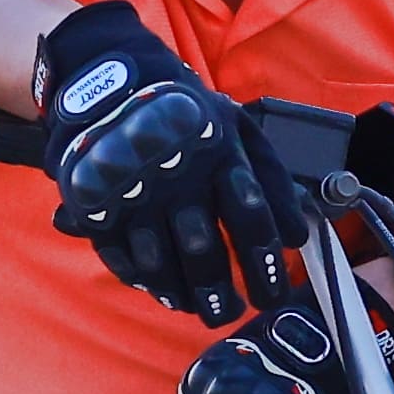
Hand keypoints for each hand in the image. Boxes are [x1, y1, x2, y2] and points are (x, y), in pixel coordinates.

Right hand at [34, 0, 276, 312]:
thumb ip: (272, 179)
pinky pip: (121, 256)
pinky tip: (160, 289)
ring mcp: (133, 191)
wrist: (110, 79)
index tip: (273, 297)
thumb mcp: (238, 128)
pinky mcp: (97, 203)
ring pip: (160, 262)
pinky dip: (142, 280)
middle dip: (221, 295)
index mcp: (218, 154)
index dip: (265, 268)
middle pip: (203, 252)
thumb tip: (297, 235)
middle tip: (232, 314)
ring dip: (182, 294)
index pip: (250, 222)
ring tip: (197, 308)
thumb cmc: (187, 111)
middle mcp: (176, 175)